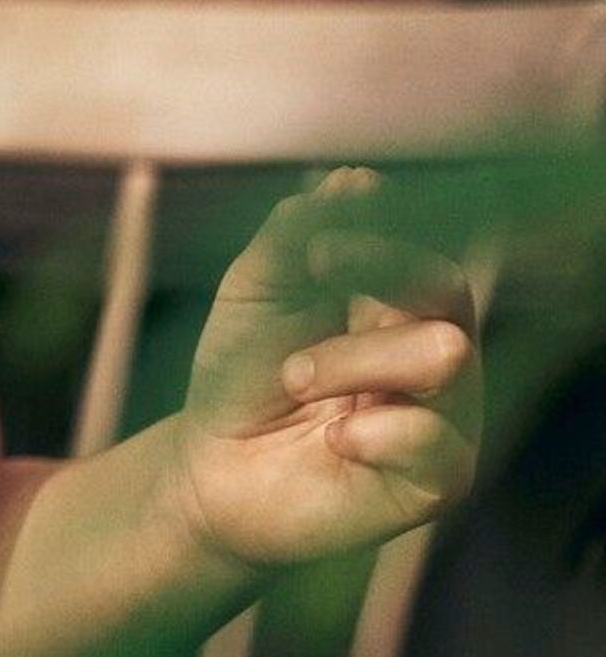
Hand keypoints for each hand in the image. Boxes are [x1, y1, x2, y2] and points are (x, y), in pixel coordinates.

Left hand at [162, 168, 482, 574]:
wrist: (209, 467)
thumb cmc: (241, 377)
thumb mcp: (255, 294)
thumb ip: (294, 236)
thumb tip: (351, 177)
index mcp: (401, 305)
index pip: (424, 252)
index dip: (378, 240)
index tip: (315, 249)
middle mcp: (436, 354)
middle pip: (446, 290)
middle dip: (371, 288)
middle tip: (298, 312)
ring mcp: (446, 416)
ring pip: (444, 354)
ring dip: (351, 360)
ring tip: (296, 383)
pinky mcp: (437, 479)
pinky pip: (438, 440)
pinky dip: (375, 432)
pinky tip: (335, 438)